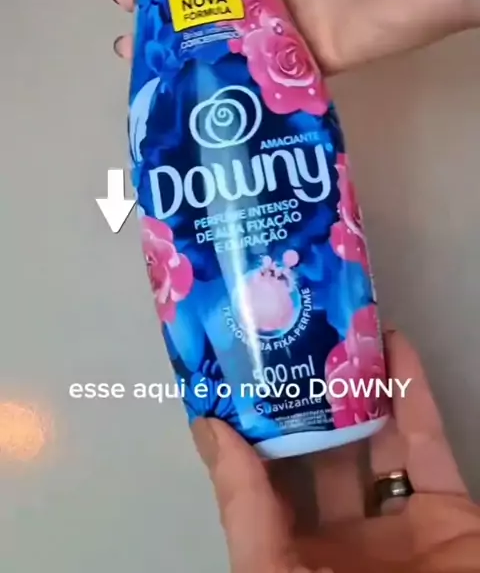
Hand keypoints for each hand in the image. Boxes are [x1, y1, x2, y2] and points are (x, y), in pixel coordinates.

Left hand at [190, 330, 479, 572]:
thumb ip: (242, 508)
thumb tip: (206, 429)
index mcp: (292, 565)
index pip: (261, 487)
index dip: (247, 432)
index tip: (232, 373)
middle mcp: (343, 545)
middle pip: (319, 456)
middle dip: (306, 401)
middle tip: (290, 338)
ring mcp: (400, 529)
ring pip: (375, 440)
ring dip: (358, 387)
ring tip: (337, 330)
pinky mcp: (451, 513)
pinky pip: (428, 441)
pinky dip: (412, 389)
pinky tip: (391, 342)